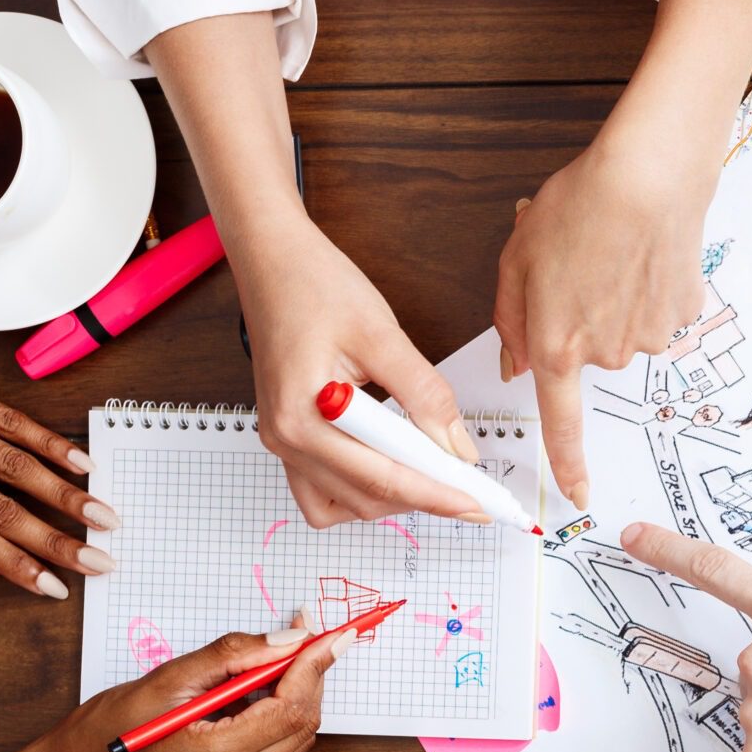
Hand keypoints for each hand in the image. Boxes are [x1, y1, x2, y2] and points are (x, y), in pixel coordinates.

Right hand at [0, 619, 346, 751]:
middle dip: (310, 678)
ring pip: (295, 743)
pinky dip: (278, 722)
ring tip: (279, 662)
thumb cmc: (99, 736)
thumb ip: (229, 658)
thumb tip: (288, 638)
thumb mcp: (159, 682)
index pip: (290, 711)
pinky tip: (259, 696)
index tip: (331, 633)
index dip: (314, 667)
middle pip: (301, 727)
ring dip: (297, 698)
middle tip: (308, 637)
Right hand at [145, 10, 478, 529]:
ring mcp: (278, 438)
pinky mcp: (283, 433)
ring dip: (394, 495)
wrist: (262, 243)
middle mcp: (282, 434)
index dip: (447, 497)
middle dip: (425, 498)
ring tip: (442, 468)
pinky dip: (366, 486)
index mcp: (305, 411)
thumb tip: (461, 448)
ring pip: (343, 504)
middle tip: (479, 491)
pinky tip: (403, 457)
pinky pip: (326, 486)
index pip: (389, 478)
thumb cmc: (315, 276)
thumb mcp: (384, 328)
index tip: (490, 507)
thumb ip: (425, 394)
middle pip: (367, 502)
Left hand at [494, 0, 751, 508]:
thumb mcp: (518, 259)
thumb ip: (512, 321)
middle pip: (588, 355)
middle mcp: (605, 353)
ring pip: (626, 332)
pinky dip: (651, 290)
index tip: (576, 497)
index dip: (568, 464)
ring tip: (614, 252)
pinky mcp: (683, 314)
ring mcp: (649, 337)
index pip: (560, 423)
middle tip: (579, 267)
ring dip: (618, 301)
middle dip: (583, 320)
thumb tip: (520, 364)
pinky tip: (647, 255)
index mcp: (556, 345)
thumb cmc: (579, 207)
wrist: (648, 176)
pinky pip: (660, 312)